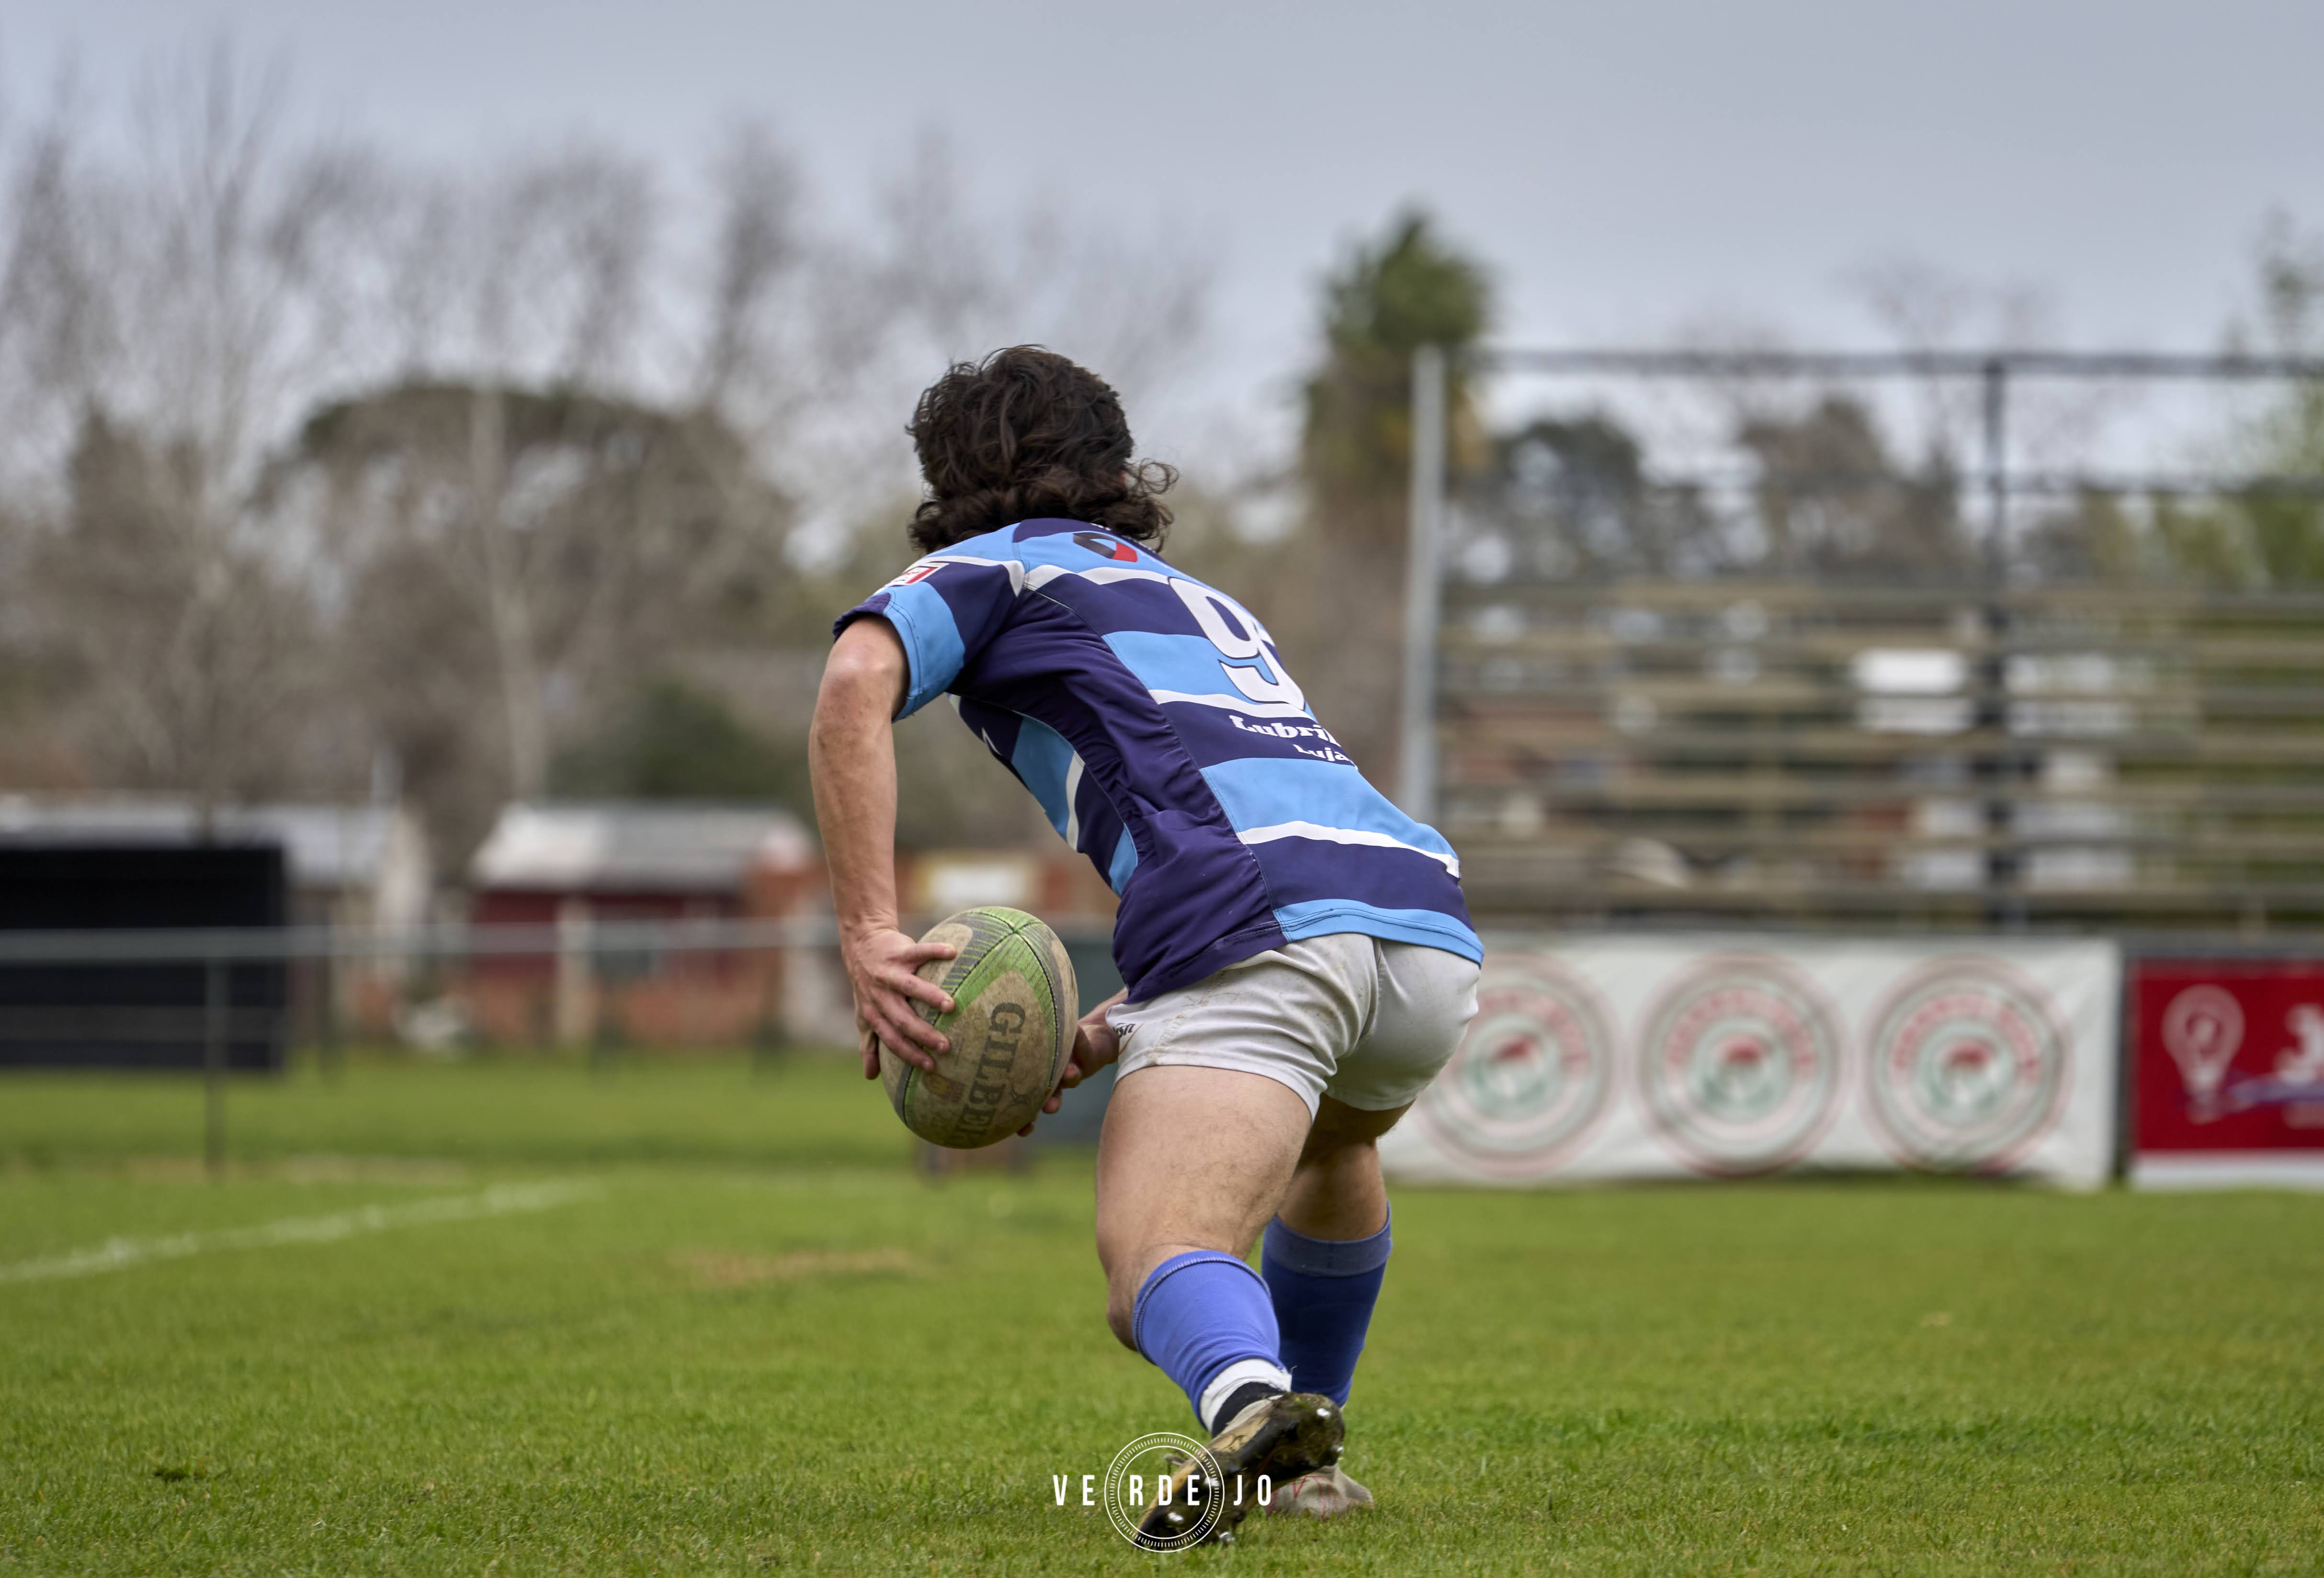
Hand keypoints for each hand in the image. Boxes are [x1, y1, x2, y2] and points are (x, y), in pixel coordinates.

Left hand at [841, 926, 957, 1078]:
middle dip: (922, 1033)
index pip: (891, 1038)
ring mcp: (889, 972)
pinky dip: (934, 951)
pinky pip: (919, 951)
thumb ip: (869, 1043)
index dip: (909, 1053)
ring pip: (909, 986)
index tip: (930, 1067)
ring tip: (951, 1006)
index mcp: (874, 1012)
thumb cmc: (868, 984)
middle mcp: (880, 994)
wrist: (861, 943)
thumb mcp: (864, 1013)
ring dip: (929, 996)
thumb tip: (870, 1077)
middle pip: (901, 1017)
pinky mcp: (900, 951)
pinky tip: (953, 953)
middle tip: (945, 1046)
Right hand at [1016, 1000, 1126, 1134]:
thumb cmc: (1055, 1042)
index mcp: (1039, 1084)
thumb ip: (1015, 1049)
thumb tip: (985, 1045)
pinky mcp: (1090, 1057)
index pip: (1029, 1105)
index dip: (1026, 1119)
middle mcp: (1057, 1082)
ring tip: (1069, 1072)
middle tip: (1048, 1108)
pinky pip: (1083, 1048)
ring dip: (1069, 1076)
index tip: (1021, 1132)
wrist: (1093, 1037)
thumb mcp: (1033, 1046)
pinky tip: (1075, 1030)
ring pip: (1071, 1078)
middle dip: (1049, 1104)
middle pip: (1051, 1098)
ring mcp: (1074, 1071)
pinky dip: (1079, 1040)